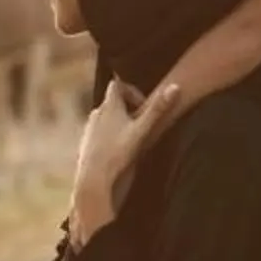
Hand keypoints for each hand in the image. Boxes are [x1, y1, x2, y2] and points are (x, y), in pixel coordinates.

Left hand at [69, 79, 179, 237]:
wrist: (94, 176)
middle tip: (141, 123)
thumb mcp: (142, 130)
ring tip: (132, 137)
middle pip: (112, 101)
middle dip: (127, 108)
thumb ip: (157, 110)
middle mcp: (96, 112)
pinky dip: (110, 134)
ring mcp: (89, 126)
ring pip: (106, 117)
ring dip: (119, 122)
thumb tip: (175, 87)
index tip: (143, 106)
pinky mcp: (85, 141)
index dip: (131, 91)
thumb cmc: (118, 151)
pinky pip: (99, 131)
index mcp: (109, 106)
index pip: (117, 85)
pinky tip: (119, 150)